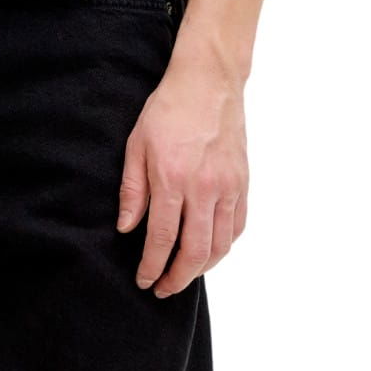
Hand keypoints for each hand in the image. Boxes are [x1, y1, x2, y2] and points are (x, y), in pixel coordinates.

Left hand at [115, 57, 247, 294]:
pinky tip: (210, 250)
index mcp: (172, 178)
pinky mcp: (243, 182)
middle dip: (177, 278)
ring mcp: (228, 186)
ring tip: (184, 274)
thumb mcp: (137, 144)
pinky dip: (224, 246)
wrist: (209, 82)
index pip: (162, 238)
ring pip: (220, 245)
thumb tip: (127, 228)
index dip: (152, 266)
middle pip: (194, 252)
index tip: (144, 280)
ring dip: (202, 269)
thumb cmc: (168, 109)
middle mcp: (204, 188)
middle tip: (163, 289)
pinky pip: (238, 226)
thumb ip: (133, 189)